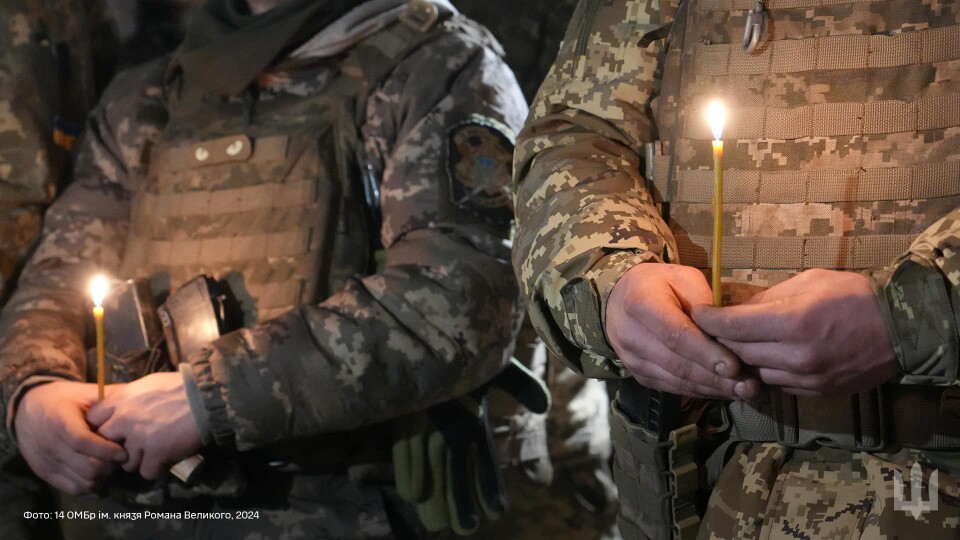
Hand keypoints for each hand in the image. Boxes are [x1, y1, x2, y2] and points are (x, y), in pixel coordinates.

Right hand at [14, 381, 126, 493]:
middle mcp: (49, 444)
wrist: (29, 409)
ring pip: (83, 481)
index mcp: (60, 420)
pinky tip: (97, 471)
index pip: (83, 442)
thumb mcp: (86, 392)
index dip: (107, 450)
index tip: (124, 452)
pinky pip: (74, 489)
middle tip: (120, 457)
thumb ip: (111, 398)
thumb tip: (142, 401)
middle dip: (110, 465)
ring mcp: (45, 461)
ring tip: (109, 463)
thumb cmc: (65, 399)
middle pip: (87, 467)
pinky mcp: (44, 473)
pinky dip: (90, 484)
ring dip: (103, 476)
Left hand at [86, 372, 200, 479]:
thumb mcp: (147, 384)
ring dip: (140, 461)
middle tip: (134, 448)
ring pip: (127, 463)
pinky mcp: (157, 453)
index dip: (102, 428)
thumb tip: (122, 406)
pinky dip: (157, 469)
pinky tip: (166, 461)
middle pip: (105, 445)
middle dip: (118, 449)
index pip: (92, 420)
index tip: (114, 432)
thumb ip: (129, 398)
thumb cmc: (180, 386)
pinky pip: (147, 472)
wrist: (205, 397)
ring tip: (155, 454)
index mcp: (120, 400)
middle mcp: (124, 420)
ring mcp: (140, 438)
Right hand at [606, 263, 757, 398]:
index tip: (734, 366)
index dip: (705, 353)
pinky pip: (673, 388)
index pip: (675, 334)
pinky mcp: (639, 376)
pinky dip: (701, 392)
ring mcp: (632, 360)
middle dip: (716, 377)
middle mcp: (632, 336)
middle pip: (678, 363)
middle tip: (750, 385)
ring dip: (712, 389)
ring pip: (677, 380)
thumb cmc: (658, 284)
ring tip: (744, 392)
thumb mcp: (682, 277)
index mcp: (641, 304)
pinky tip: (724, 391)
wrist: (618, 300)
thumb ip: (702, 301)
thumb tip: (724, 332)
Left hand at [691, 269, 900, 395]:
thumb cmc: (854, 296)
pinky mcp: (815, 393)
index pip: (731, 327)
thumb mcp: (808, 282)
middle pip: (737, 352)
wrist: (902, 330)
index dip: (708, 320)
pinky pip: (776, 384)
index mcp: (793, 322)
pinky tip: (764, 358)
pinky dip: (765, 371)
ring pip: (753, 372)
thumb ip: (767, 298)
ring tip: (735, 343)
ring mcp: (806, 379)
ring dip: (741, 359)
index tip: (697, 313)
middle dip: (719, 339)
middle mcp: (795, 356)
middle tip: (707, 328)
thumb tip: (735, 308)